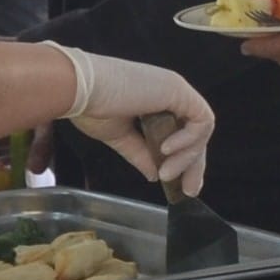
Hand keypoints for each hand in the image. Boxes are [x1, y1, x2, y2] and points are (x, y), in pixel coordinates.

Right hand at [58, 50, 213, 193]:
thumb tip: (155, 174)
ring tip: (166, 173)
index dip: (184, 158)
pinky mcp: (178, 90)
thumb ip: (141, 154)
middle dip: (193, 164)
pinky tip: (166, 151)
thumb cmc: (91, 107)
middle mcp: (169, 92)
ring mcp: (175, 89)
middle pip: (195, 132)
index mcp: (155, 100)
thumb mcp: (120, 137)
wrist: (79, 90)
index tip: (180, 184)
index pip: (181, 131)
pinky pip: (200, 120)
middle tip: (187, 190)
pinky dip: (188, 140)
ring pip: (200, 129)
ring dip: (187, 157)